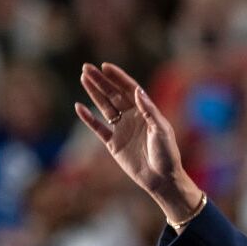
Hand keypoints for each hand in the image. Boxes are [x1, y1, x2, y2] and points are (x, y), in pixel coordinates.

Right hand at [76, 63, 201, 221]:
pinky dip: (89, 119)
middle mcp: (132, 117)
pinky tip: (79, 107)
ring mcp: (122, 130)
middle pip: (113, 94)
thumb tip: (137, 90)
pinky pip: (98, 128)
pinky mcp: (113, 144)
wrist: (162, 178)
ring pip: (104, 107)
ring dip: (94, 93)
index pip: (129, 89)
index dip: (118, 77)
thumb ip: (149, 110)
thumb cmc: (167, 154)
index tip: (105, 66)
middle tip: (87, 68)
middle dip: (101, 81)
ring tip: (83, 79)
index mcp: (145, 111)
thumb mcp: (161, 130)